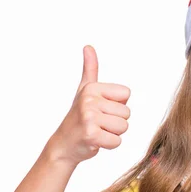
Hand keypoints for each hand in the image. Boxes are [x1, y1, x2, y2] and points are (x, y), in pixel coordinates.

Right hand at [46, 45, 131, 165]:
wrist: (63, 144)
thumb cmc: (78, 117)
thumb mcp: (84, 91)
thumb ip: (90, 69)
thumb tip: (88, 46)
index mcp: (92, 88)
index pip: (126, 94)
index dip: (118, 105)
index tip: (102, 109)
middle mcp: (89, 99)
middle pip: (127, 113)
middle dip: (116, 122)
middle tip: (98, 124)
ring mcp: (89, 117)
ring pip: (123, 127)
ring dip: (113, 134)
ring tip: (97, 131)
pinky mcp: (91, 135)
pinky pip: (117, 141)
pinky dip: (109, 145)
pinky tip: (95, 141)